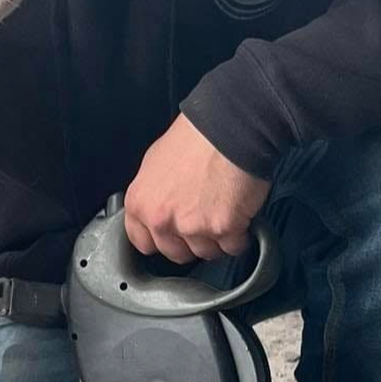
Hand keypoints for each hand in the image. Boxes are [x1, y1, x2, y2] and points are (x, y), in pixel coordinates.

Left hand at [123, 113, 270, 263]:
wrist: (228, 129)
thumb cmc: (194, 139)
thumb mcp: (154, 164)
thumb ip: (153, 195)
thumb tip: (159, 210)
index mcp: (140, 203)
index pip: (142, 242)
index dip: (161, 239)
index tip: (173, 235)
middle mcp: (161, 219)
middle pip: (176, 253)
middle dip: (191, 241)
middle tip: (203, 219)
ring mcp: (191, 226)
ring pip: (206, 252)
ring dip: (217, 238)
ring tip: (223, 209)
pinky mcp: (222, 228)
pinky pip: (233, 247)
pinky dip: (240, 235)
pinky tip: (239, 213)